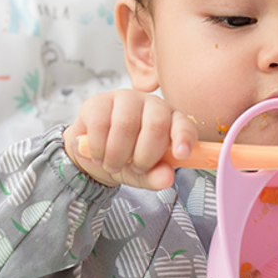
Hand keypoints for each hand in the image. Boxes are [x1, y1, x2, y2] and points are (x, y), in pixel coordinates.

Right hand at [63, 89, 197, 189]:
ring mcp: (126, 99)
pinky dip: (99, 148)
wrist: (93, 154)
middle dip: (144, 155)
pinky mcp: (99, 101)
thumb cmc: (126, 159)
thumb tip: (166, 178)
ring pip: (126, 125)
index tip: (181, 155)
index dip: (183, 138)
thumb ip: (156, 177)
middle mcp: (152, 105)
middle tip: (136, 168)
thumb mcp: (143, 174)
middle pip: (155, 124)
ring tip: (113, 165)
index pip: (184, 125)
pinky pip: (100, 124)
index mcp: (170, 120)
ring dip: (117, 155)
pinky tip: (99, 155)